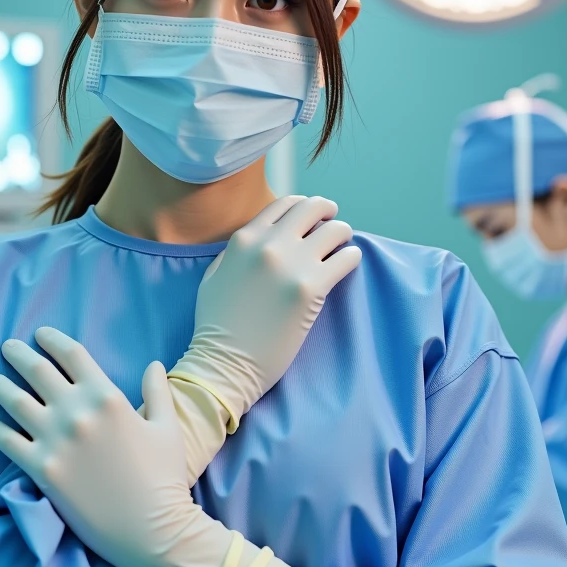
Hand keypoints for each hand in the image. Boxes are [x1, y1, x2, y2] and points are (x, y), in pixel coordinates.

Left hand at [0, 328, 198, 566]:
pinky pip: (9, 443)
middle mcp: (78, 413)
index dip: (52, 340)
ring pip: (17, 402)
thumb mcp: (167, 428)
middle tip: (8, 348)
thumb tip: (153, 365)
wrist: (153, 529)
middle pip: (38, 371)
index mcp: (108, 397)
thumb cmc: (165, 478)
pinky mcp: (43, 471)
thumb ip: (158, 392)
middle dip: (19, 355)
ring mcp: (57, 442)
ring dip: (1, 387)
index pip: (72, 355)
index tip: (40, 335)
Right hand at [169, 195, 361, 424]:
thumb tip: (261, 240)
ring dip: (342, 236)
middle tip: (334, 228)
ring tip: (342, 248)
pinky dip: (351, 258)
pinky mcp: (310, 288)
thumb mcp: (215, 276)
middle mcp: (269, 244)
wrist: (225, 362)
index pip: (285, 204)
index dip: (303, 208)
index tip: (312, 219)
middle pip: (313, 208)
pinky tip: (347, 265)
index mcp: (244, 239)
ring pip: (335, 229)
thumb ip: (237, 252)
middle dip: (327, 214)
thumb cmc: (216, 325)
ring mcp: (291, 264)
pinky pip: (346, 258)